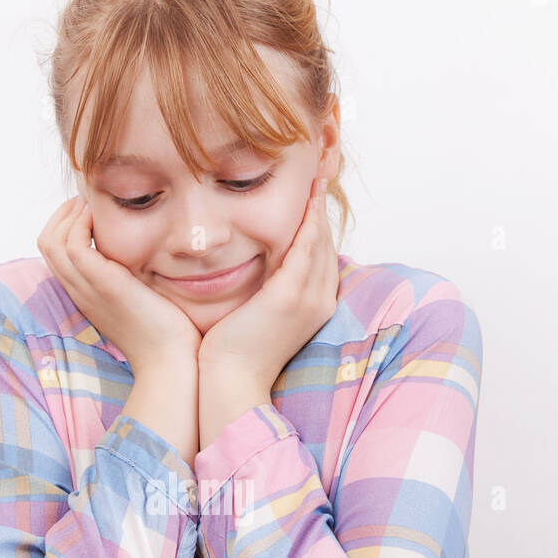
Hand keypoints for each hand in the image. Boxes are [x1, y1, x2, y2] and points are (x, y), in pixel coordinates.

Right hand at [37, 197, 200, 373]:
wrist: (171, 362)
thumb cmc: (166, 335)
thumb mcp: (142, 299)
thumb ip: (134, 278)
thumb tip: (146, 258)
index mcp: (86, 295)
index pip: (55, 254)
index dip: (65, 226)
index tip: (90, 212)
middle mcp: (80, 292)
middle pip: (46, 244)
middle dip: (63, 214)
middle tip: (87, 201)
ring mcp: (88, 289)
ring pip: (52, 242)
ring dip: (70, 214)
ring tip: (92, 204)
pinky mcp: (103, 284)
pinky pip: (73, 244)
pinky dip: (81, 224)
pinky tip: (102, 219)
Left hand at [197, 177, 340, 387]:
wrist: (230, 383)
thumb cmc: (236, 353)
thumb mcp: (260, 317)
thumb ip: (266, 292)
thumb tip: (258, 272)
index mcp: (315, 307)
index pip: (323, 256)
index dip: (320, 225)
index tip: (313, 197)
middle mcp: (320, 301)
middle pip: (327, 244)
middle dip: (323, 209)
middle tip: (320, 174)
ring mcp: (308, 299)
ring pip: (320, 242)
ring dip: (320, 207)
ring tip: (318, 175)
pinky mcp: (289, 297)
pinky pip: (306, 249)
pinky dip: (309, 222)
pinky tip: (309, 199)